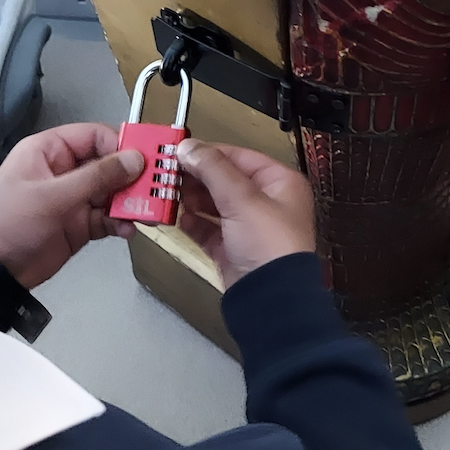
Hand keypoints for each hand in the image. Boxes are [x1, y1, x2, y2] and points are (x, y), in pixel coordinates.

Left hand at [0, 124, 143, 287]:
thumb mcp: (51, 196)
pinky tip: (127, 228)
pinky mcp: (79, 225)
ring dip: (130, 201)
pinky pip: (108, 218)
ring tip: (146, 210)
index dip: (120, 145)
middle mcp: (64, 172)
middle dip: (131, 176)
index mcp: (50, 152)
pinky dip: (120, 222)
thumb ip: (95, 177)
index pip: (94, 136)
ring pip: (112, 192)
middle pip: (108, 164)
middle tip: (154, 184)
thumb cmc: (4, 224)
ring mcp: (73, 199)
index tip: (143, 157)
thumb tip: (132, 160)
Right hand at [177, 140, 314, 288]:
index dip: (209, 153)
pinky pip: (210, 230)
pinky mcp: (234, 250)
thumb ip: (213, 169)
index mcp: (280, 182)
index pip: (239, 156)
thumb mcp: (242, 198)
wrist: (270, 303)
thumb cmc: (270, 246)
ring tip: (171, 194)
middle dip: (198, 177)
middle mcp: (267, 202)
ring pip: (216, 204)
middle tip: (169, 173)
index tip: (180, 151)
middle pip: (226, 180)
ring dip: (193, 199)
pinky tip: (181, 219)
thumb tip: (189, 146)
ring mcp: (250, 227)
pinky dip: (195, 224)